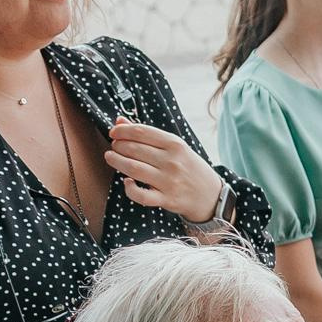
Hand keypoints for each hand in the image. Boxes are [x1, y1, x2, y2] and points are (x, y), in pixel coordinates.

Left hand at [105, 121, 225, 221]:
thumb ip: (148, 134)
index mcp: (175, 144)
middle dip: (118, 145)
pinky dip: (130, 189)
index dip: (122, 130)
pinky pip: (141, 195)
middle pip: (134, 149)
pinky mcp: (167, 200)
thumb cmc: (189, 168)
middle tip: (114, 146)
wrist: (211, 195)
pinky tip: (126, 182)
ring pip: (134, 169)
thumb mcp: (175, 147)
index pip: (141, 132)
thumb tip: (120, 121)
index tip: (114, 132)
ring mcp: (169, 181)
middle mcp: (172, 161)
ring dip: (117, 161)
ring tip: (111, 158)